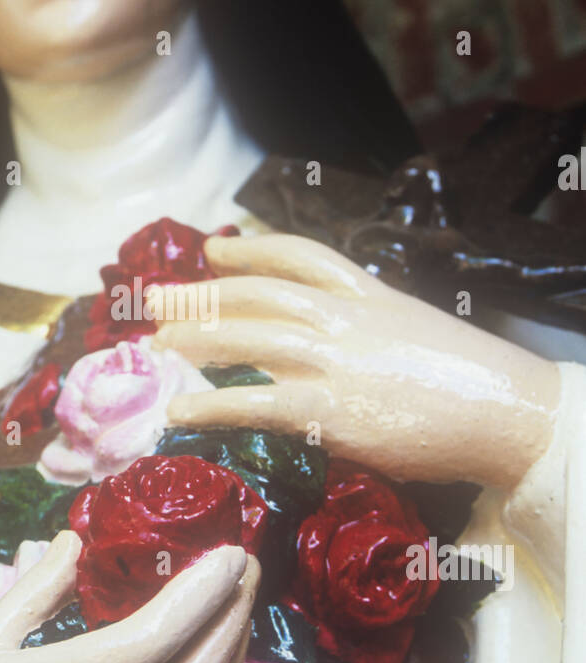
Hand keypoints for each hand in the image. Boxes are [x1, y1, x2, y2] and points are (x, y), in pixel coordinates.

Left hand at [149, 233, 559, 489]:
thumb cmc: (470, 379)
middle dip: (200, 296)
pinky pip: (252, 404)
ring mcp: (332, 361)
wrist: (506, 410)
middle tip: (157, 301)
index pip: (298, 255)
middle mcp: (342, 318)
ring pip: (245, 339)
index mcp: (368, 293)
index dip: (251, 249)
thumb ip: (368, 330)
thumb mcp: (414, 330)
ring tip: (156, 347)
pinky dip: (209, 407)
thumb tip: (329, 348)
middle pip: (256, 295)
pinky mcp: (329, 411)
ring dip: (193, 341)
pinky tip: (179, 413)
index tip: (214, 248)